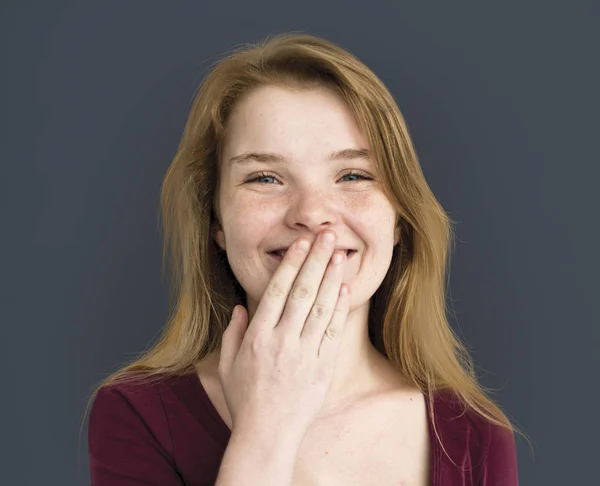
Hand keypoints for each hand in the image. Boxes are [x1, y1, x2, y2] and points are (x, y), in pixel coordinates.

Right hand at [218, 230, 350, 440]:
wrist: (267, 436)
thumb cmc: (244, 400)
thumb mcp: (227, 366)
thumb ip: (233, 334)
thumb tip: (240, 307)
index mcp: (258, 337)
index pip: (277, 291)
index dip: (291, 264)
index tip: (301, 243)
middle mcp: (282, 341)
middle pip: (302, 291)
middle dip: (316, 260)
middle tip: (328, 235)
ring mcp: (304, 354)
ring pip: (320, 307)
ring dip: (331, 278)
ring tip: (340, 254)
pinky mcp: (323, 368)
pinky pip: (333, 332)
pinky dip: (339, 308)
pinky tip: (345, 288)